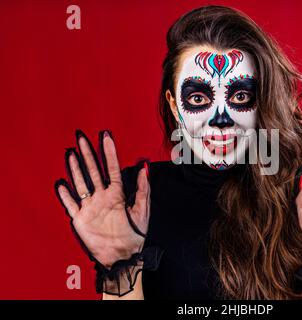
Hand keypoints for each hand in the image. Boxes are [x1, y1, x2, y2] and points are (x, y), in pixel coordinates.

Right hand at [55, 130, 149, 268]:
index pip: (112, 168)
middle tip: (81, 138)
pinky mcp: (81, 219)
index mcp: (117, 194)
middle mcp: (102, 197)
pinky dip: (65, 195)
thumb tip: (145, 167)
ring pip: (81, 183)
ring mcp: (90, 207)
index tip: (106, 136)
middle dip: (88, 155)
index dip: (109, 153)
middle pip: (93, 171)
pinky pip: (71, 204)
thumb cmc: (135, 234)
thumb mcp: (142, 210)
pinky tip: (61, 184)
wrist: (123, 255)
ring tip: (71, 154)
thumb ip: (143, 189)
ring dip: (75, 169)